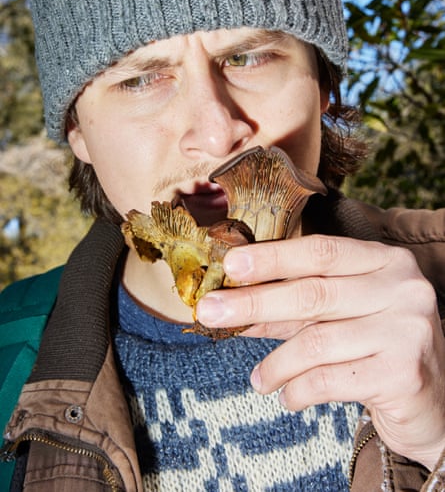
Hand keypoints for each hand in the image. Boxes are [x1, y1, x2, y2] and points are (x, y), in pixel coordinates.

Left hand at [196, 235, 444, 469]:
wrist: (436, 400)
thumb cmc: (378, 346)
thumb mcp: (341, 316)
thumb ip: (296, 308)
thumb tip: (235, 307)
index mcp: (386, 261)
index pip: (321, 251)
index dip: (273, 257)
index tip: (231, 265)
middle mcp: (402, 289)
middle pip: (313, 293)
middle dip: (254, 304)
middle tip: (210, 312)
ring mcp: (406, 330)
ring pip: (316, 342)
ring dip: (275, 363)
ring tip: (258, 379)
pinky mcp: (403, 373)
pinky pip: (330, 380)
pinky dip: (299, 390)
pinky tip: (288, 396)